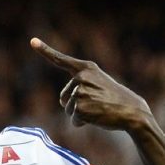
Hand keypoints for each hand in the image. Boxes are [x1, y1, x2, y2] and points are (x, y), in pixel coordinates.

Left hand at [30, 37, 154, 131]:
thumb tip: (63, 101)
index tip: (32, 41)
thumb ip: (80, 86)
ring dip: (81, 114)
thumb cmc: (115, 99)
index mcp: (86, 68)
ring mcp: (80, 92)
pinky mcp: (80, 108)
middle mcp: (81, 77)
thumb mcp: (99, 83)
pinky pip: (74, 120)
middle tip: (97, 103)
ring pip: (68, 110)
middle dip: (75, 105)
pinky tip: (97, 117)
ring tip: (99, 109)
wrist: (132, 111)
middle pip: (64, 98)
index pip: (61, 59)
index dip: (45, 50)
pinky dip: (83, 123)